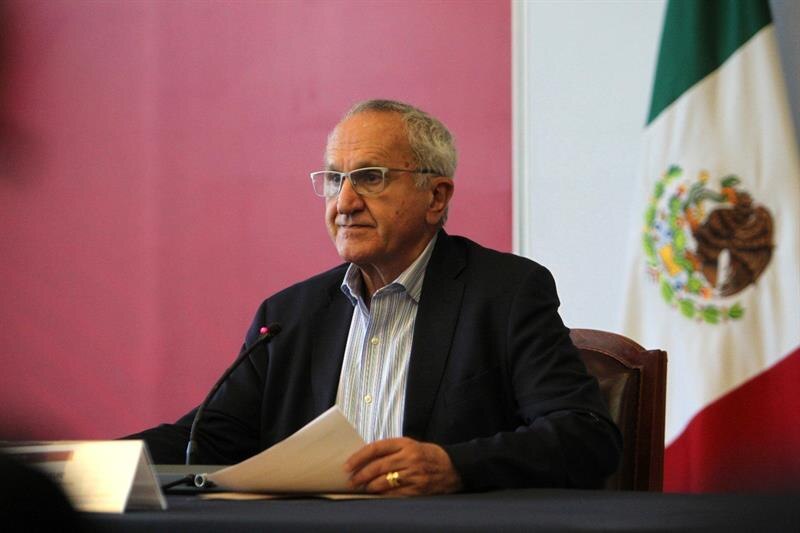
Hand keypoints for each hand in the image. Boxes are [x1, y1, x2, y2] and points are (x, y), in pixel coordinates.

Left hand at [344, 437, 461, 495]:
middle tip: (351, 480)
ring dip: (369, 486)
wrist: (454, 467)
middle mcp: (409, 458)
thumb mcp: (411, 445)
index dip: (359, 456)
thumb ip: (391, 451)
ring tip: (362, 488)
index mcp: (405, 443)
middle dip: (361, 475)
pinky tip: (376, 495)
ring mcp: (414, 474)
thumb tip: (365, 460)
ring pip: (384, 482)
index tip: (348, 464)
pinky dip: (382, 495)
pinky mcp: (418, 489)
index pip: (376, 448)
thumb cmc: (429, 455)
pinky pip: (394, 494)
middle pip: (378, 466)